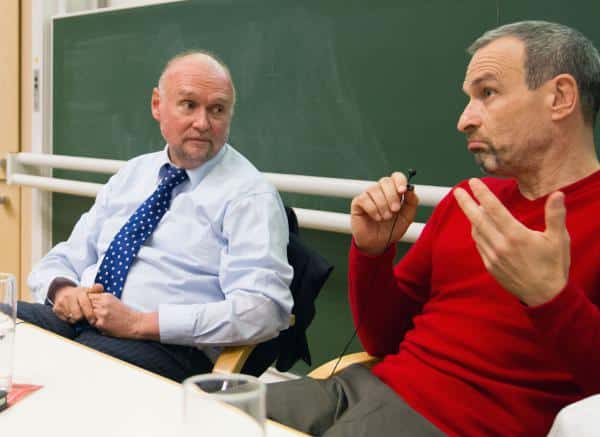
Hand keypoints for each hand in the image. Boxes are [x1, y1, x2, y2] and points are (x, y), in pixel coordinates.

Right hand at [53, 283, 102, 323]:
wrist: (64, 291)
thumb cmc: (80, 294)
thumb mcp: (89, 290)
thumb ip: (97, 289)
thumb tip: (100, 287)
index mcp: (80, 292)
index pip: (85, 305)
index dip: (90, 315)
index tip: (93, 321)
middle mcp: (69, 296)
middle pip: (77, 315)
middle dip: (83, 319)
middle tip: (85, 319)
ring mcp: (61, 302)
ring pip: (71, 318)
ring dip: (76, 320)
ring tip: (79, 316)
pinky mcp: (56, 308)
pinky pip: (64, 319)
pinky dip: (69, 319)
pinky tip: (71, 315)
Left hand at [88, 291, 142, 337]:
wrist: (135, 323)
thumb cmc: (125, 313)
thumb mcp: (114, 301)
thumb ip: (101, 299)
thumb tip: (87, 300)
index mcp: (106, 296)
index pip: (88, 296)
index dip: (86, 301)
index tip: (89, 306)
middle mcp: (103, 303)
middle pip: (85, 305)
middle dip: (86, 309)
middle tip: (91, 314)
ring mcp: (102, 314)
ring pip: (87, 314)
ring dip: (89, 317)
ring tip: (98, 319)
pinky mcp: (101, 323)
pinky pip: (91, 323)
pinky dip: (95, 325)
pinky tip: (102, 325)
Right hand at [350, 172, 418, 255]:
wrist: (379, 243)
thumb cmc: (392, 229)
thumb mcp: (407, 217)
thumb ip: (412, 202)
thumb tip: (411, 189)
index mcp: (393, 191)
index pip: (396, 177)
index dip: (400, 181)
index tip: (403, 191)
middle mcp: (380, 190)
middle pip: (385, 181)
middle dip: (392, 196)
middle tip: (395, 210)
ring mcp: (368, 195)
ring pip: (375, 190)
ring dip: (383, 206)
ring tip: (386, 218)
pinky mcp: (358, 202)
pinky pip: (365, 199)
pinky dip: (373, 210)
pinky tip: (376, 218)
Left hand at [454, 178, 570, 305]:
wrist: (545, 296)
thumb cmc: (554, 266)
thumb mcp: (559, 239)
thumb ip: (555, 216)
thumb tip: (557, 194)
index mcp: (516, 235)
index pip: (494, 209)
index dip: (482, 194)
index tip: (473, 183)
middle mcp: (501, 245)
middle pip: (478, 220)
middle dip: (466, 203)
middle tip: (457, 191)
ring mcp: (493, 257)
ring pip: (477, 232)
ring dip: (472, 218)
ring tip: (470, 206)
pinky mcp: (490, 266)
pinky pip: (480, 245)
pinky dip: (477, 233)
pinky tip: (478, 227)